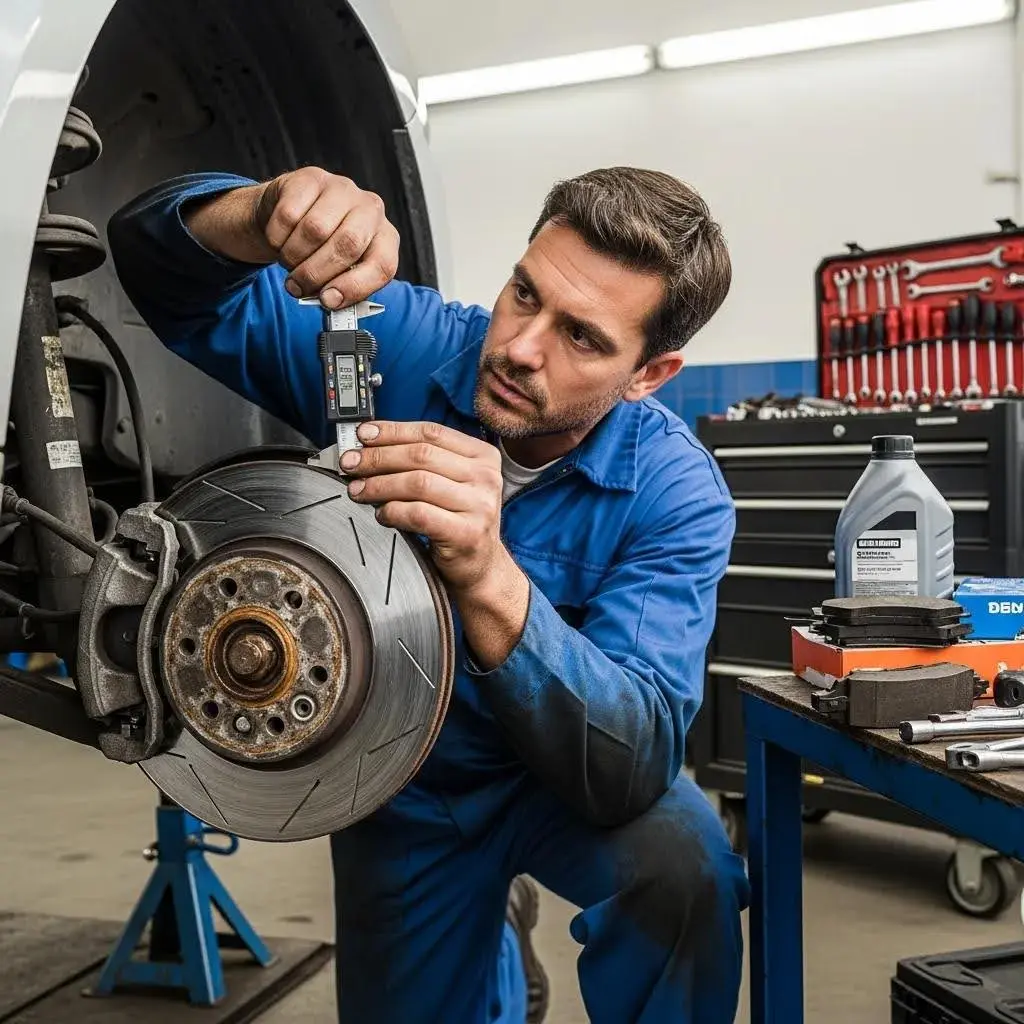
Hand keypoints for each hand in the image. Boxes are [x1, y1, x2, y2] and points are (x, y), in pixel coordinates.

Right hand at [253, 166, 399, 306]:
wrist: (295, 212)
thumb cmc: (323, 248)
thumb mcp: (341, 271)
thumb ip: (341, 288)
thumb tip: (329, 300)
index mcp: (386, 239)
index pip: (382, 266)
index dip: (354, 288)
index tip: (328, 300)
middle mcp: (371, 210)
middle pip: (347, 246)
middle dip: (316, 274)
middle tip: (298, 287)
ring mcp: (343, 189)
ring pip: (315, 230)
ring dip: (294, 256)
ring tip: (289, 262)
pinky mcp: (312, 177)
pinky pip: (289, 214)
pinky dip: (277, 237)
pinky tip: (279, 241)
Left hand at [342, 421, 505, 592]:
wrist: (480, 567)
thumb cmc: (458, 521)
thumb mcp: (450, 483)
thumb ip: (422, 462)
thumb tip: (371, 446)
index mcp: (483, 456)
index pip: (431, 432)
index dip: (393, 431)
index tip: (364, 434)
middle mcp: (486, 477)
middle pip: (421, 455)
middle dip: (378, 457)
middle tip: (351, 463)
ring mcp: (479, 505)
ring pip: (418, 482)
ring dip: (380, 485)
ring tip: (358, 490)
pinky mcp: (467, 533)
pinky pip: (418, 514)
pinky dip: (392, 511)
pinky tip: (381, 515)